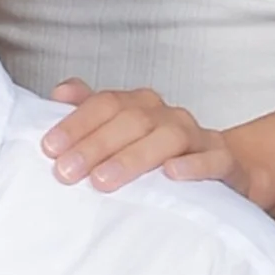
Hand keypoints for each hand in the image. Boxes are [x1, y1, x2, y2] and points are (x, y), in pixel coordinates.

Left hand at [44, 84, 252, 196]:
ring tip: (103, 181)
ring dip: (132, 158)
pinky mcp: (225, 162)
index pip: (105, 104)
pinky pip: (214, 159)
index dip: (76, 123)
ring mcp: (198, 136)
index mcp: (139, 105)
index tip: (49, 147)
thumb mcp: (122, 134)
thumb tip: (59, 93)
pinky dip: (193, 166)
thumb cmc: (159, 153)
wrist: (224, 169)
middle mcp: (167, 115)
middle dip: (95, 146)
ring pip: (168, 137)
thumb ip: (90, 112)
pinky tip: (171, 174)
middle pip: (131, 120)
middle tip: (66, 172)